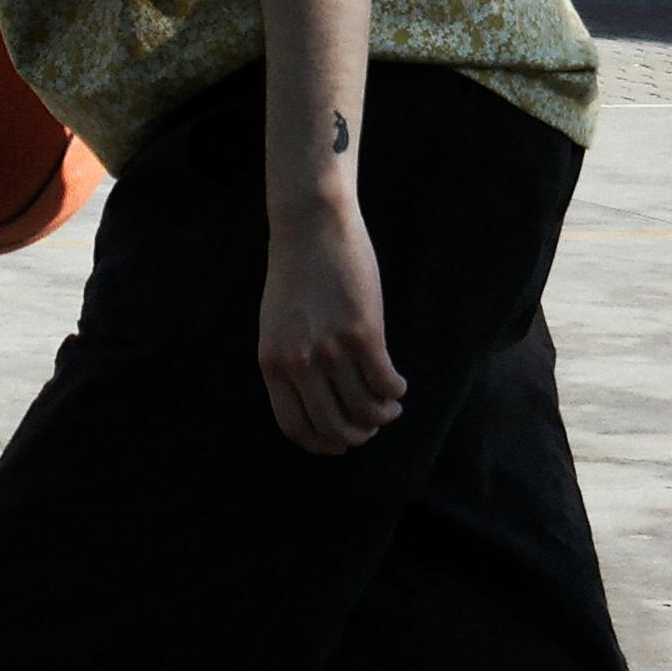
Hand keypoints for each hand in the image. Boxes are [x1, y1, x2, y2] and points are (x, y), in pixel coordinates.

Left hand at [258, 194, 405, 453]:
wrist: (311, 227)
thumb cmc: (297, 274)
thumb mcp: (278, 325)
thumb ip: (290, 361)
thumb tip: (318, 400)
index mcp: (273, 363)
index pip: (294, 426)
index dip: (321, 443)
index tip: (339, 444)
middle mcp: (299, 363)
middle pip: (333, 426)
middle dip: (358, 435)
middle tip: (372, 425)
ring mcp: (331, 349)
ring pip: (365, 409)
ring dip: (383, 415)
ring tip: (390, 406)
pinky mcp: (363, 333)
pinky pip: (385, 382)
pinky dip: (395, 391)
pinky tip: (398, 384)